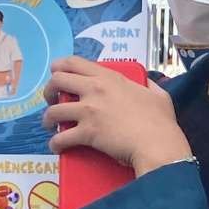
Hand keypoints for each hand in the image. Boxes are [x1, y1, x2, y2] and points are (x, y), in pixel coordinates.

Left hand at [43, 57, 189, 171]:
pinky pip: (60, 138)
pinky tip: (57, 146)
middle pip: (57, 81)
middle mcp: (94, 89)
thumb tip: (147, 83)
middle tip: (52, 101)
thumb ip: (148, 85)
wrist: (157, 144)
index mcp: (110, 77)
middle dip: (49, 91)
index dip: (60, 67)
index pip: (74, 62)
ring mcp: (89, 111)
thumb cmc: (160, 121)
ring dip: (48, 119)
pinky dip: (55, 143)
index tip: (57, 75)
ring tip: (51, 126)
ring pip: (53, 110)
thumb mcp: (158, 95)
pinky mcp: (86, 132)